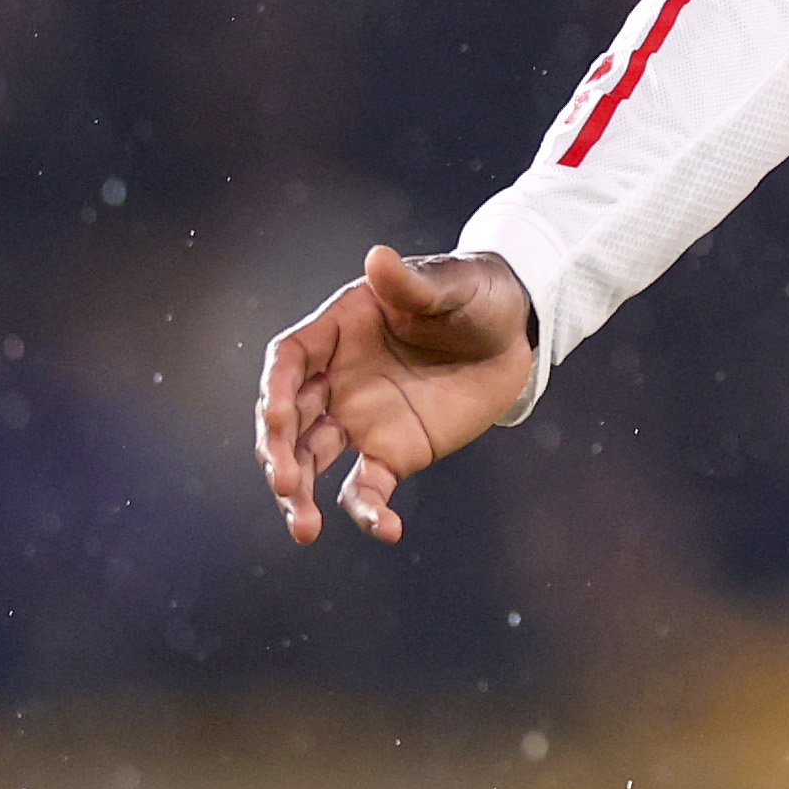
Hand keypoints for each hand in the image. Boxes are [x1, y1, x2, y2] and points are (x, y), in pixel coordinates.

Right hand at [253, 246, 537, 543]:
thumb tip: (378, 258)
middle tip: (286, 485)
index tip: (274, 417)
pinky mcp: (391, 453)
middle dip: (278, 452)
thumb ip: (412, 283)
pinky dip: (369, 512)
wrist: (513, 334)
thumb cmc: (476, 294)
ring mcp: (359, 419)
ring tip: (304, 529)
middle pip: (288, 417)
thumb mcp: (451, 284)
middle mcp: (336, 378)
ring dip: (299, 494)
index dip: (274, 388)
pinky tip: (387, 529)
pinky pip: (366, 488)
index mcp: (339, 329)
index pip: (289, 359)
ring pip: (310, 461)